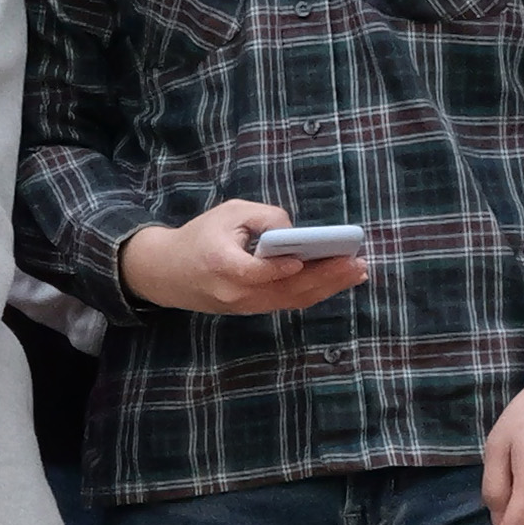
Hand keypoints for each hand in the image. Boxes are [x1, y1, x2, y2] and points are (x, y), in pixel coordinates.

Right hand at [119, 202, 372, 318]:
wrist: (166, 273)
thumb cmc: (200, 236)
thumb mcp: (228, 213)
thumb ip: (264, 218)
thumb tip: (296, 233)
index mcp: (220, 264)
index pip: (252, 272)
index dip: (277, 269)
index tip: (302, 261)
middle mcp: (234, 293)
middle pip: (284, 290)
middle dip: (324, 277)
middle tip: (356, 263)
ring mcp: (244, 307)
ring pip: (291, 300)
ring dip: (327, 287)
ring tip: (357, 272)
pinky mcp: (252, 311)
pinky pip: (287, 303)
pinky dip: (314, 293)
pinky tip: (336, 281)